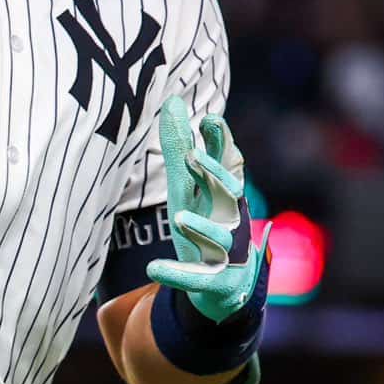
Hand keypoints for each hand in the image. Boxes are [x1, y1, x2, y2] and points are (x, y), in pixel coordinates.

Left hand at [146, 94, 270, 323]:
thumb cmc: (205, 222)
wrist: (225, 283)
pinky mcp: (214, 280)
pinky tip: (154, 268)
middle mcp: (230, 218)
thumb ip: (180, 146)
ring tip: (180, 218)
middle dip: (213, 176)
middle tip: (191, 157)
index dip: (220, 143)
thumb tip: (172, 100)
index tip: (210, 120)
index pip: (227, 164)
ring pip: (218, 238)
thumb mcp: (187, 186)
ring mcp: (226, 251)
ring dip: (201, 228)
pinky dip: (177, 274)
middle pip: (228, 194)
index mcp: (223, 193)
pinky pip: (197, 277)